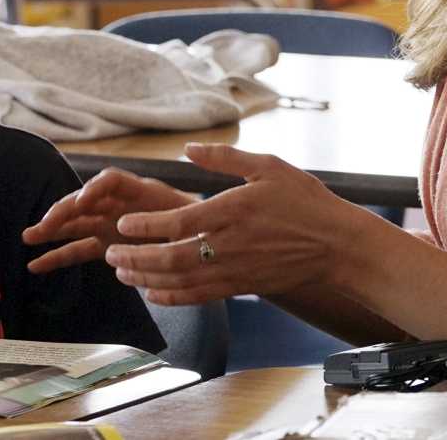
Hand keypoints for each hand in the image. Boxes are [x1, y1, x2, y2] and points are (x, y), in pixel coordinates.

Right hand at [23, 167, 194, 273]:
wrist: (204, 240)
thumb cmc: (200, 224)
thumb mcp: (191, 216)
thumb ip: (177, 217)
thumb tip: (169, 225)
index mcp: (141, 191)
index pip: (111, 181)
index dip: (94, 189)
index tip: (83, 203)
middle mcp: (121, 203)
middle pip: (86, 201)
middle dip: (63, 211)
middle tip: (42, 226)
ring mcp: (111, 223)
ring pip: (76, 223)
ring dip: (52, 229)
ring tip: (28, 237)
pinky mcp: (107, 244)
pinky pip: (79, 248)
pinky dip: (58, 255)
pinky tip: (36, 264)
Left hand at [103, 143, 372, 305]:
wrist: (336, 245)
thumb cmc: (304, 201)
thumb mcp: (268, 166)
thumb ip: (225, 158)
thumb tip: (188, 149)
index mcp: (233, 209)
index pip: (178, 221)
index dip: (145, 226)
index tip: (123, 224)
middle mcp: (230, 244)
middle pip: (171, 258)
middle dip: (135, 258)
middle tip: (110, 253)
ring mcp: (235, 269)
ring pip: (180, 281)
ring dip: (146, 279)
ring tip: (122, 272)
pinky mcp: (241, 286)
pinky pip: (199, 296)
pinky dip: (172, 297)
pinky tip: (154, 293)